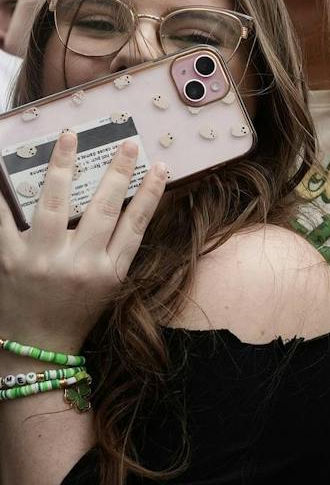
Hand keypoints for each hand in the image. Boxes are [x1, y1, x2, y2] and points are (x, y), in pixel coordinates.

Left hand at [0, 133, 165, 352]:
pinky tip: (8, 167)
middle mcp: (79, 265)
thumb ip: (116, 249)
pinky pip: (6, 218)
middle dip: (117, 172)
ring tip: (68, 138)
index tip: (159, 166)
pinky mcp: (9, 259)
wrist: (38, 347)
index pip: (136, 224)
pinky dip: (6, 193)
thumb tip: (127, 205)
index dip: (150, 193)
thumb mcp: (108, 286)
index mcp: (109, 272)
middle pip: (102, 208)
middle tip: (127, 143)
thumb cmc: (77, 312)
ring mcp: (42, 260)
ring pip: (54, 204)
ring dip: (62, 166)